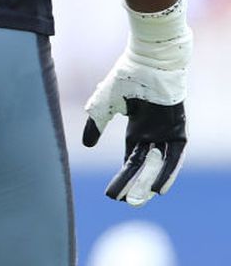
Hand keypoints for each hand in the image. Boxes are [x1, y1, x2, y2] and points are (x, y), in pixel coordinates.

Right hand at [82, 0, 190, 206]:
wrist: (149, 62)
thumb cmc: (126, 78)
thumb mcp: (104, 105)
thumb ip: (95, 125)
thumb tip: (86, 146)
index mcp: (138, 129)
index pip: (131, 159)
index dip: (123, 176)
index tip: (112, 194)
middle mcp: (153, 134)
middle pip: (144, 166)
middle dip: (134, 185)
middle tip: (125, 203)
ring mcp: (167, 133)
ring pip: (158, 165)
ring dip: (148, 183)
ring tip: (137, 201)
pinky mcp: (178, 130)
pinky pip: (174, 157)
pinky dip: (167, 173)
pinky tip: (158, 189)